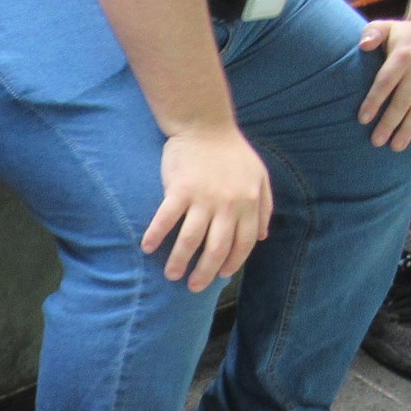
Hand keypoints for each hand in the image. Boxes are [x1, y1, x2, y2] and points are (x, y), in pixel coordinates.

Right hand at [143, 124, 271, 290]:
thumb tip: (261, 237)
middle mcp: (227, 205)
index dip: (232, 263)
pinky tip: (147, 248)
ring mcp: (202, 198)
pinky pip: (166, 218)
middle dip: (205, 272)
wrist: (205, 124)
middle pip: (215, 248)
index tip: (222, 275)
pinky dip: (156, 235)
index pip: (242, 243)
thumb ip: (263, 207)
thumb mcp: (259, 177)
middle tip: (194, 286)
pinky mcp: (179, 189)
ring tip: (171, 275)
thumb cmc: (232, 152)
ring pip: (190, 239)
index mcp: (247, 203)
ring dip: (179, 261)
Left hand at [357, 17, 410, 150]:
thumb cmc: (404, 35)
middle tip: (377, 142)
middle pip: (402, 101)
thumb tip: (363, 45)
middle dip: (389, 123)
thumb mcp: (387, 26)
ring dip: (408, 130)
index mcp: (402, 57)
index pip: (385, 83)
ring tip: (396, 147)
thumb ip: (372, 33)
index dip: (374, 101)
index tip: (363, 119)